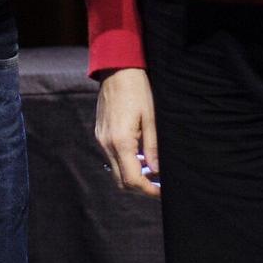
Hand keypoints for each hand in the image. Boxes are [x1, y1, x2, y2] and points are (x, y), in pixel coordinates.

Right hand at [95, 67, 161, 197]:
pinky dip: (126, 162)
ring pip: (116, 170)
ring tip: (153, 169)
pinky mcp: (100, 134)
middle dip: (140, 187)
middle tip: (159, 184)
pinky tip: (141, 155)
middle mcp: (107, 144)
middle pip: (121, 181)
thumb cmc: (138, 90)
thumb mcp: (152, 118)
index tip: (163, 191)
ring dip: (133, 175)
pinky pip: (112, 157)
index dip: (148, 190)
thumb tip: (157, 171)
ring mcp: (101, 139)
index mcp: (121, 141)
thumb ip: (153, 147)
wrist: (117, 70)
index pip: (132, 179)